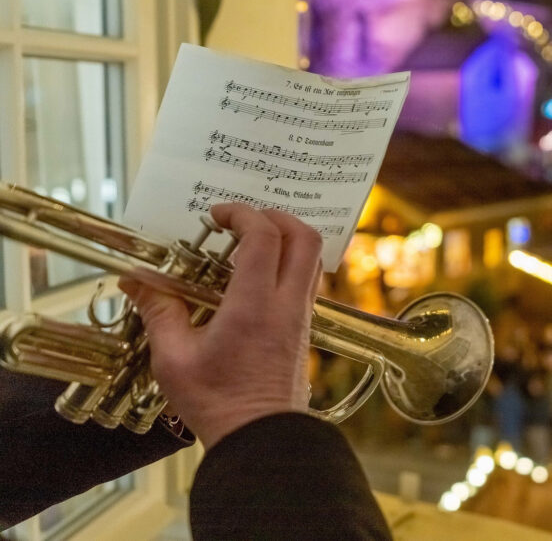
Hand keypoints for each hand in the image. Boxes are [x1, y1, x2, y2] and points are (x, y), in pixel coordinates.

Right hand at [119, 204, 322, 446]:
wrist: (259, 440)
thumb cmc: (216, 403)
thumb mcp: (173, 359)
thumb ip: (159, 311)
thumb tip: (136, 280)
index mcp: (255, 305)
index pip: (264, 237)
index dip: (242, 214)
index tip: (217, 214)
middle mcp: (287, 304)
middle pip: (305, 237)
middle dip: (275, 216)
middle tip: (242, 220)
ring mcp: (301, 317)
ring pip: (312, 258)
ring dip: (287, 238)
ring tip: (250, 243)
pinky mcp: (304, 330)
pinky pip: (307, 281)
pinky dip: (289, 264)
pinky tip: (258, 276)